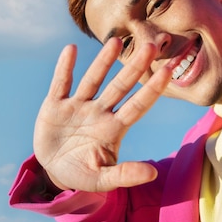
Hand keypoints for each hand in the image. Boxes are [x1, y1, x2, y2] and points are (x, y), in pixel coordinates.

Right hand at [33, 38, 171, 191]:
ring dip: (103, 61)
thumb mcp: (103, 179)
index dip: (152, 89)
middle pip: (120, 86)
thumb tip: (153, 174)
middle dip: (135, 67)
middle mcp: (99, 112)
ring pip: (93, 80)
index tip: (168, 71)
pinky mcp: (55, 106)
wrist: (53, 171)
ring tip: (116, 41)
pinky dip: (64, 68)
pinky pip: (61, 83)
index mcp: (114, 129)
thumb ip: (125, 175)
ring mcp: (78, 107)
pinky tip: (71, 49)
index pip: (138, 105)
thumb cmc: (83, 174)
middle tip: (151, 46)